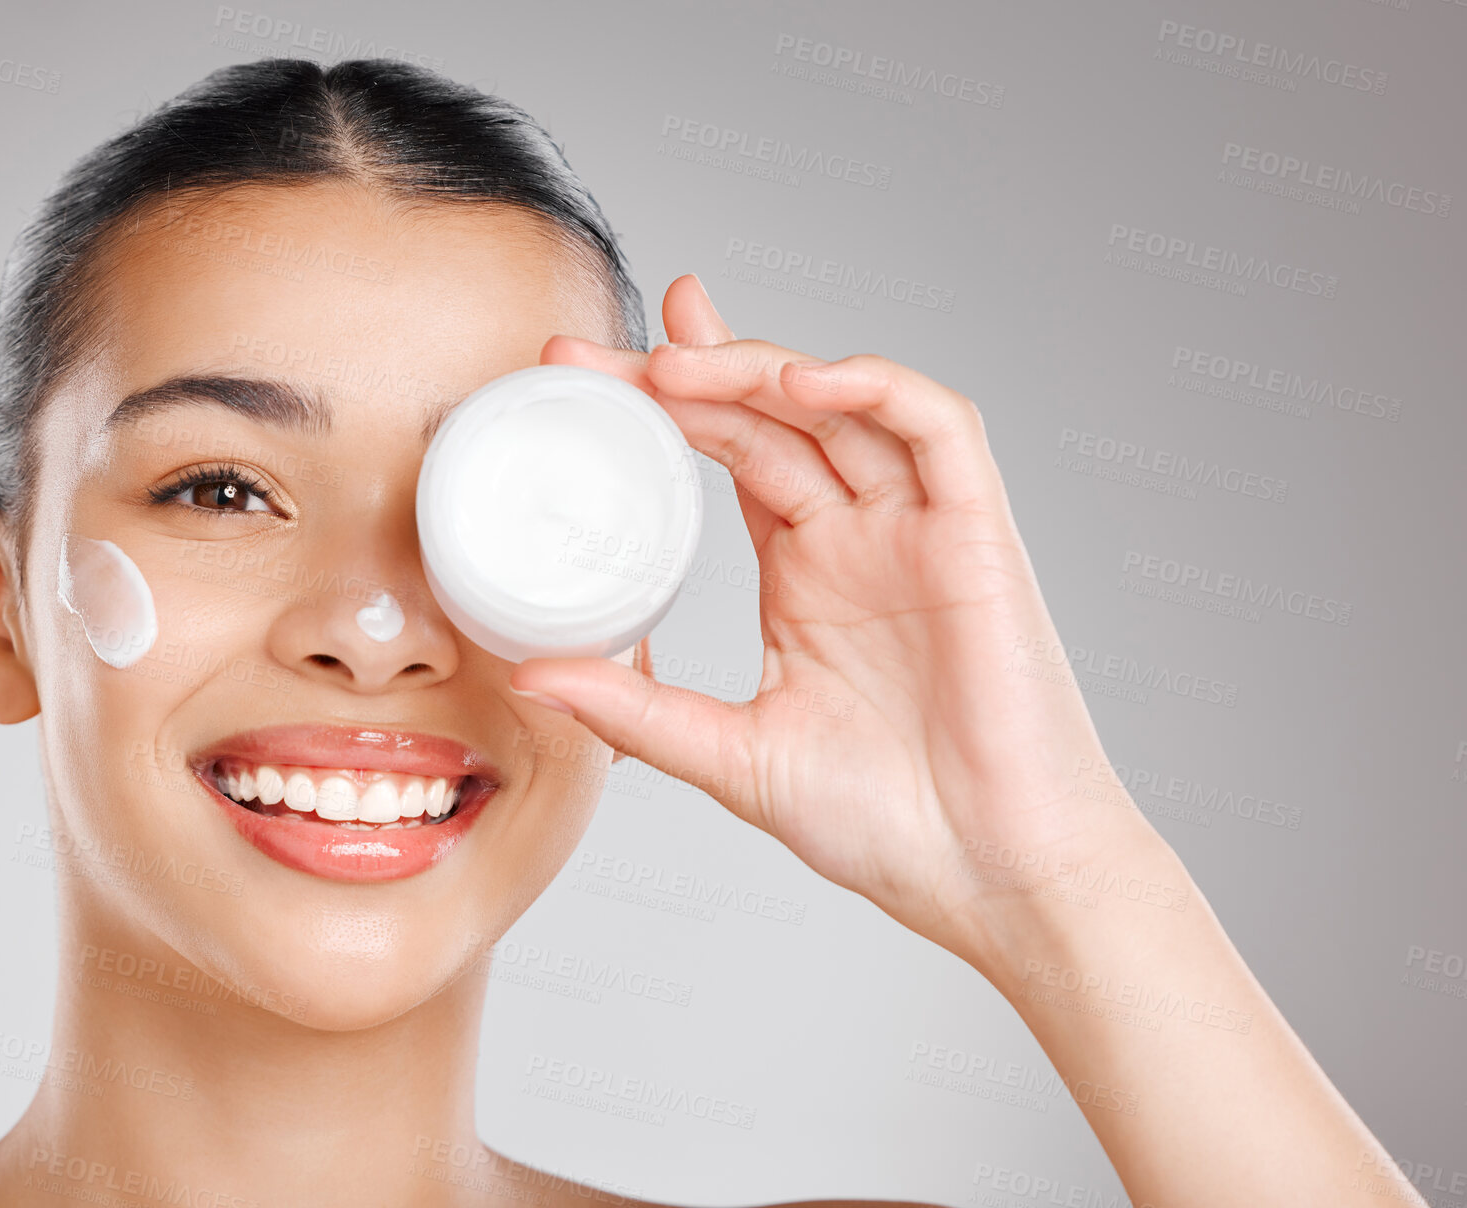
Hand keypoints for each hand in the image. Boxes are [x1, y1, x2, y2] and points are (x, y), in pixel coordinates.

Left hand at [511, 274, 1167, 970]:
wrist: (991, 877)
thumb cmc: (886, 824)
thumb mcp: (732, 757)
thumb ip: (636, 712)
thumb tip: (531, 676)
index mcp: (805, 573)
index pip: (730, 452)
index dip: (666, 402)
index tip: (580, 369)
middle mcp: (859, 536)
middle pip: (769, 414)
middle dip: (685, 368)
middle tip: (592, 353)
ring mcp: (918, 530)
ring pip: (841, 405)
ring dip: (759, 370)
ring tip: (672, 360)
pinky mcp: (979, 536)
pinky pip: (939, 428)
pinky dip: (875, 389)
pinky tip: (799, 382)